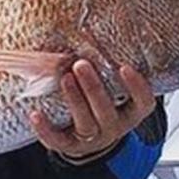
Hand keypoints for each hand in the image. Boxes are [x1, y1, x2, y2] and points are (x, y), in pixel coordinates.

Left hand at [30, 60, 153, 161]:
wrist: (92, 139)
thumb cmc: (103, 104)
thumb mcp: (115, 91)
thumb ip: (110, 71)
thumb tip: (91, 32)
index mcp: (131, 113)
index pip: (143, 103)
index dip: (136, 87)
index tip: (124, 67)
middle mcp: (115, 127)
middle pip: (106, 111)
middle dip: (93, 88)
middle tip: (81, 64)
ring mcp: (94, 138)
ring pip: (85, 123)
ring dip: (74, 100)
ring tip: (65, 78)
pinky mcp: (71, 147)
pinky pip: (58, 141)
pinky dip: (45, 129)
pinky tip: (35, 114)